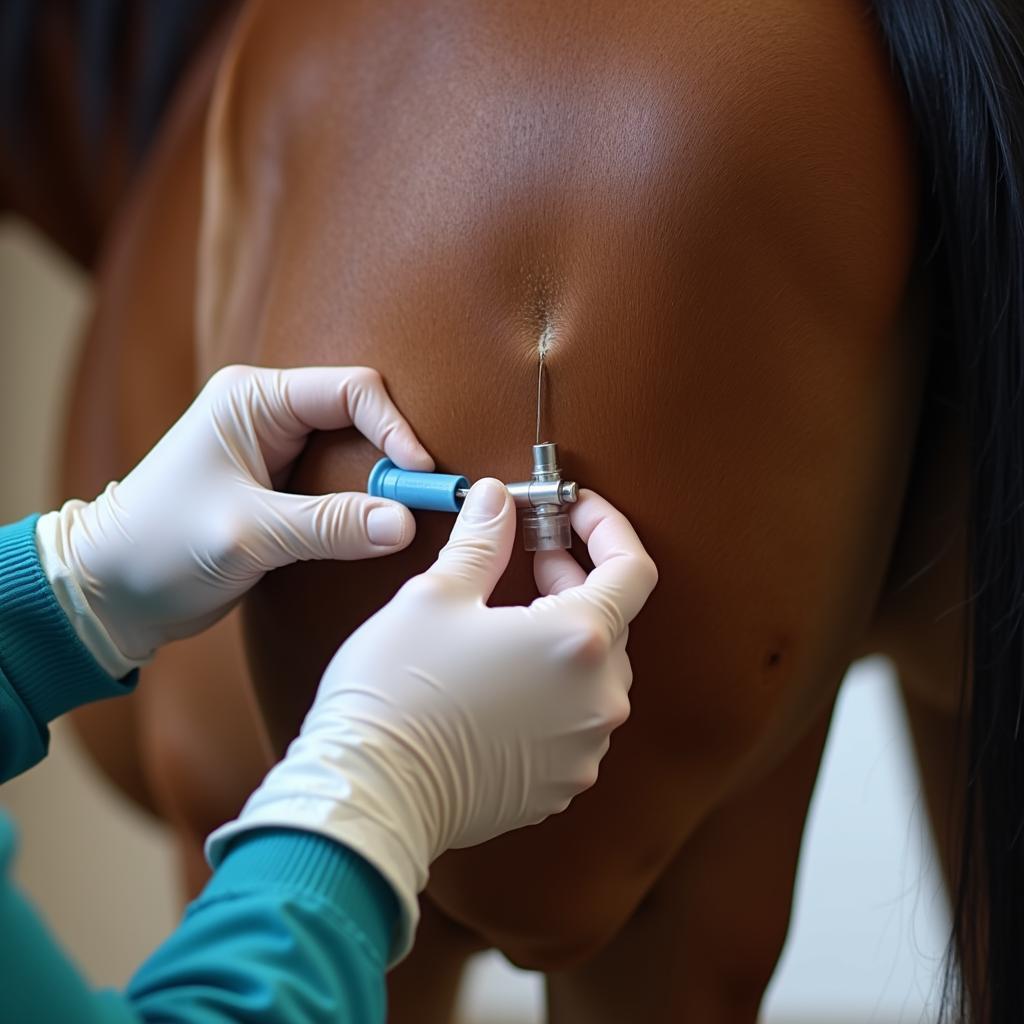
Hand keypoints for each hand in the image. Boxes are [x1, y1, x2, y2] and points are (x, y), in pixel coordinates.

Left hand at [44, 365, 432, 661]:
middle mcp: (269, 416)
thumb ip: (329, 525)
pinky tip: (381, 528)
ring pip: (355, 454)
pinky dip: (365, 506)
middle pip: (361, 418)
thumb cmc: (160, 547)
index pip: (352, 392)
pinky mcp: (282, 490)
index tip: (421, 476)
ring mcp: (277, 452)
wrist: (109, 591)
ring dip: (383, 484)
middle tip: (425, 501)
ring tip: (410, 515)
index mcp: (254, 400)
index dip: (395, 430)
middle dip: (395, 458)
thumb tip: (404, 524)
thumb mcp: (249, 533)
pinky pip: (341, 486)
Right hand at [206, 478, 657, 961]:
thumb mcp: (437, 595)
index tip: (575, 511)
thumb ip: (483, 541)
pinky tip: (502, 682)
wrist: (370, 795)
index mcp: (579, 641)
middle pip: (612, 621)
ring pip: (593, 674)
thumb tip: (497, 500)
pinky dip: (551, 691)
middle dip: (575, 581)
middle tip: (529, 558)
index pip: (632, 569)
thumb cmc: (399, 691)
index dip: (608, 528)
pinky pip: (572, 721)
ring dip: (563, 639)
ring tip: (509, 623)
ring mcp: (583, 749)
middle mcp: (599, 699)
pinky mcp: (559, 784)